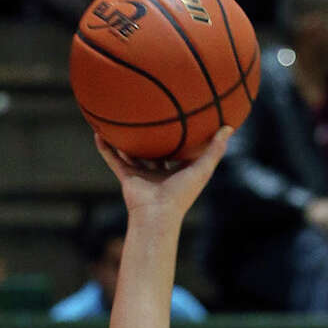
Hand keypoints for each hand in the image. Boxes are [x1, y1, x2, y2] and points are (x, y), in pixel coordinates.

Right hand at [93, 126, 232, 226]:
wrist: (157, 216)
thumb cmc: (181, 195)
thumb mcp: (203, 169)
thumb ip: (215, 150)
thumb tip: (230, 127)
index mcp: (176, 171)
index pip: (179, 150)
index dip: (180, 136)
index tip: (180, 116)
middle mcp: (158, 172)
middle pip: (154, 149)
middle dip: (152, 135)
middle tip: (148, 111)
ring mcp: (141, 175)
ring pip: (131, 152)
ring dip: (124, 138)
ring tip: (118, 119)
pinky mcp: (126, 178)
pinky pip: (113, 159)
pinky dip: (105, 148)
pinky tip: (98, 132)